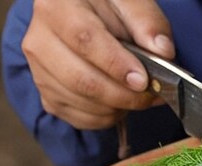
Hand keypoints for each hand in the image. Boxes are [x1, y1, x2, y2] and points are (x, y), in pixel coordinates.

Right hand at [22, 0, 174, 129]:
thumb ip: (146, 21)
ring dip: (116, 107)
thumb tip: (162, 52)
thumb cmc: (101, 4)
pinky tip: (120, 103)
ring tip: (139, 97)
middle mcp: (38, 41)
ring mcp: (39, 72)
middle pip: (80, 79)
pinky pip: (78, 118)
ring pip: (81, 102)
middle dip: (121, 94)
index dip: (115, 64)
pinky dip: (105, 117)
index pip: (85, 40)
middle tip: (149, 94)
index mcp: (55, 7)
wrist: (78, 15)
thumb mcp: (125, 0)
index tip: (142, 79)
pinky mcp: (47, 96)